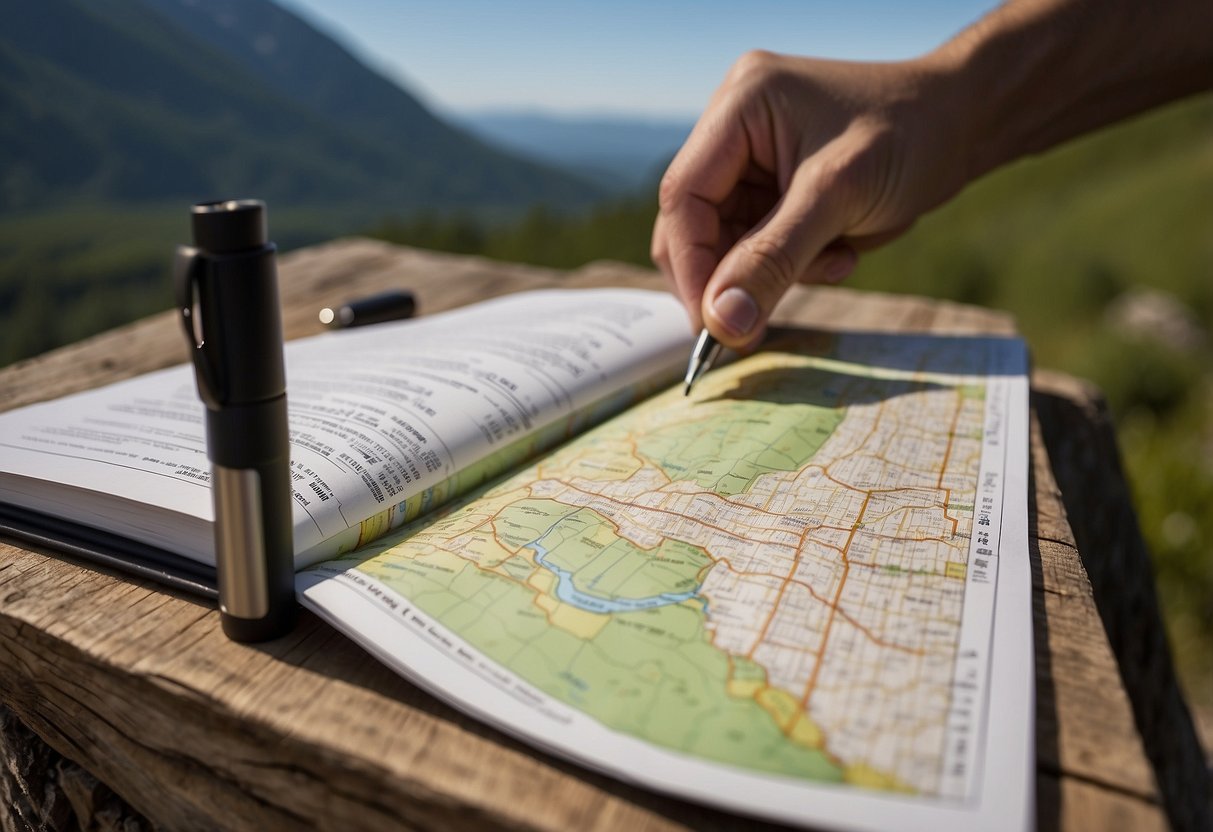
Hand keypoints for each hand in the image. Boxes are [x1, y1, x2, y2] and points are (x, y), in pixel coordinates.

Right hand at [652, 50, 966, 349]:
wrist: (967, 123)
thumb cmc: (911, 137)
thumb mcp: (838, 198)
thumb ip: (773, 260)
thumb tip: (720, 324)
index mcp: (740, 106)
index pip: (685, 197)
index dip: (692, 265)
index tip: (713, 323)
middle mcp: (735, 128)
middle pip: (696, 223)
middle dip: (733, 272)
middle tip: (760, 319)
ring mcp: (753, 158)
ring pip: (727, 242)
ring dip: (773, 270)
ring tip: (835, 260)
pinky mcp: (773, 185)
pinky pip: (758, 244)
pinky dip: (793, 263)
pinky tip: (840, 251)